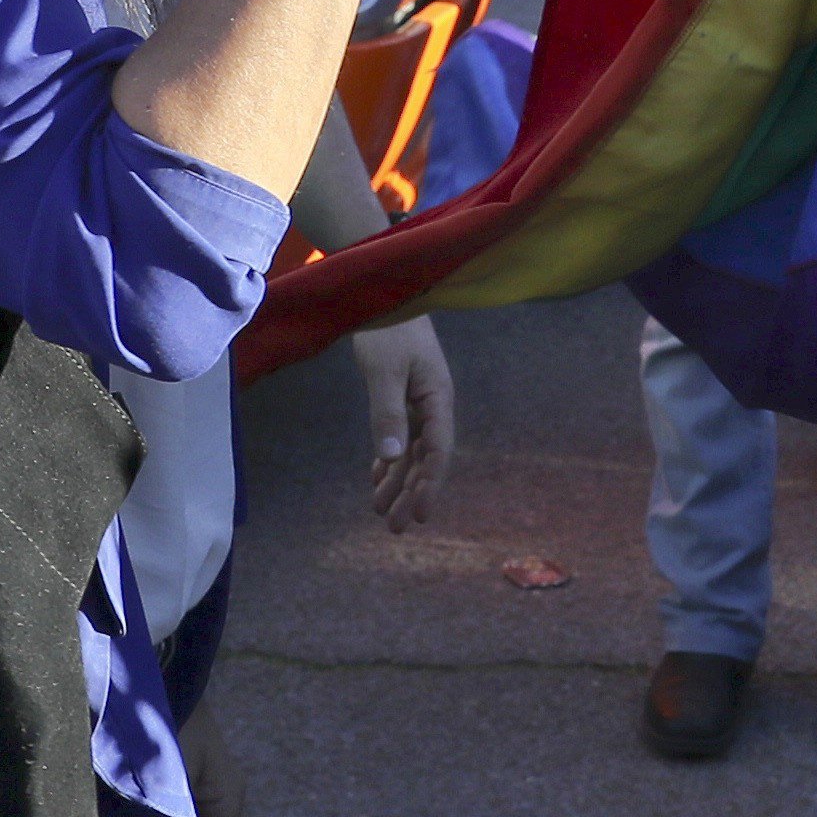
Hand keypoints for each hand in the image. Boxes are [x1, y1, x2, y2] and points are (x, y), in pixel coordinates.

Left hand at [351, 316, 453, 529]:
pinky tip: (378, 476)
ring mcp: (418, 398)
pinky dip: (389, 456)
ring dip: (397, 480)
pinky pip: (400, 434)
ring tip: (379, 510)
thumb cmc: (387, 326)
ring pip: (411, 449)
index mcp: (437, 397)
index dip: (430, 486)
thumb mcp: (384, 370)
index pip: (438, 451)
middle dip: (410, 493)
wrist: (383, 289)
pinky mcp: (402, 392)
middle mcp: (433, 403)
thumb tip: (394, 456)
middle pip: (425, 458)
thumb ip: (388, 412)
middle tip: (393, 527)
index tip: (418, 516)